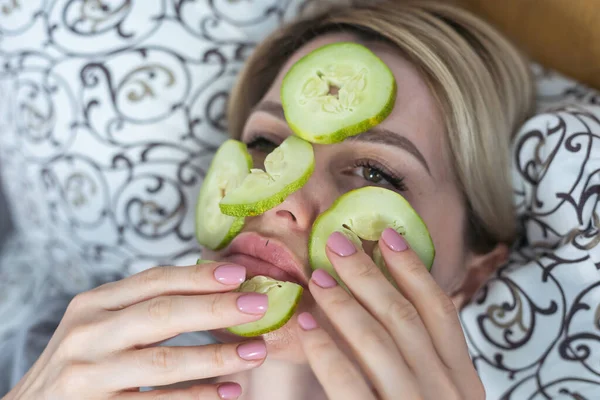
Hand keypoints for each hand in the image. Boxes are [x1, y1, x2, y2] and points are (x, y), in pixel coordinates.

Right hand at [5, 262, 268, 399]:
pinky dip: (197, 397)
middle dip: (216, 308)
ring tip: (256, 352)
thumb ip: (142, 307)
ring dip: (217, 357)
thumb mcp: (99, 325)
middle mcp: (88, 334)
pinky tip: (229, 392)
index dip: (200, 276)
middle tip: (259, 306)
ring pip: (164, 362)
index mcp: (93, 304)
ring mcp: (89, 375)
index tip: (240, 273)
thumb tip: (213, 291)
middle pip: (163, 314)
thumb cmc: (80, 363)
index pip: (154, 281)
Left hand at [296, 228, 484, 399]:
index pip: (440, 311)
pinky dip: (326, 351)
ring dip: (345, 302)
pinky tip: (307, 326)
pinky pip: (349, 384)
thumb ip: (421, 360)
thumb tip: (386, 306)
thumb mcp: (440, 397)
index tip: (388, 235)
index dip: (413, 269)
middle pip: (404, 317)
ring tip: (318, 276)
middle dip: (370, 274)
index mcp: (463, 380)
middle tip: (339, 245)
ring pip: (379, 341)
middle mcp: (447, 391)